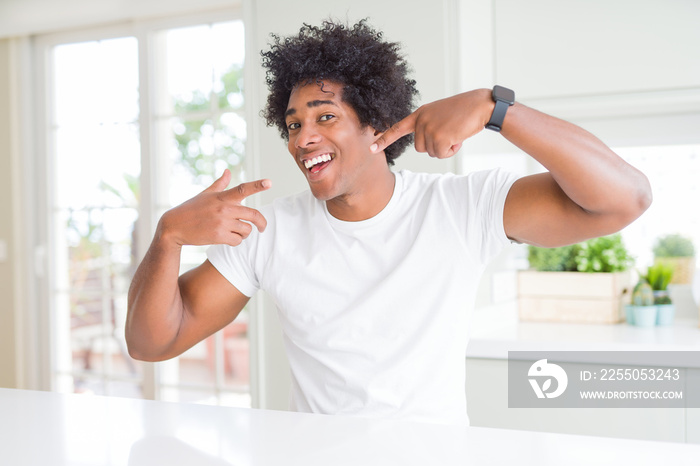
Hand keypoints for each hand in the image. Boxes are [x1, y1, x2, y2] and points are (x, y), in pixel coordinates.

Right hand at [158, 169, 270, 247]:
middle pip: (253, 215)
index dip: (257, 185)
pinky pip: (238, 241)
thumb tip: (228, 171)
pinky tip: (227, 238)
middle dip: (261, 223)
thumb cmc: (191, 209)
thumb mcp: (205, 194)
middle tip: (262, 228)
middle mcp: (224, 208)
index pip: (242, 189)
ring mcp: (221, 222)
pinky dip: (236, 241)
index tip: (269, 182)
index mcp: (222, 197)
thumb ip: (220, 184)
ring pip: (247, 230)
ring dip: (244, 233)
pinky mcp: (218, 236)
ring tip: (234, 232)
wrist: (174, 227)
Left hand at [370, 89, 493, 158]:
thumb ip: (428, 126)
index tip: (372, 148)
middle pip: (420, 148)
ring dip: (445, 148)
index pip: (397, 128)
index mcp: (420, 114)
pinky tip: (458, 137)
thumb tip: (425, 145)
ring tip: (455, 132)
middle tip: (450, 132)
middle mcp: (421, 121)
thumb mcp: (440, 115)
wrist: (480, 105)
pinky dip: (452, 150)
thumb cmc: (463, 111)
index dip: (384, 140)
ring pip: (431, 152)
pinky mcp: (439, 136)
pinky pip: (441, 154)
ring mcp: (428, 128)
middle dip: (435, 146)